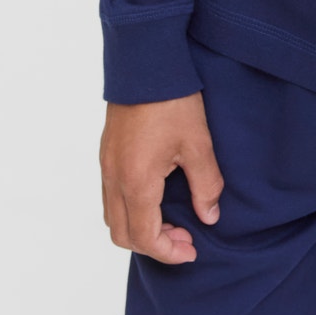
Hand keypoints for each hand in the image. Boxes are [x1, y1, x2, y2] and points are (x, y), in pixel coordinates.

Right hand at [99, 92, 222, 263]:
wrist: (145, 62)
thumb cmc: (172, 101)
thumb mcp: (198, 144)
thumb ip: (205, 186)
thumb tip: (209, 217)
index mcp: (136, 182)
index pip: (145, 237)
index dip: (169, 253)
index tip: (192, 250)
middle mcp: (113, 179)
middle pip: (122, 234)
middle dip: (153, 245)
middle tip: (185, 237)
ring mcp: (106, 165)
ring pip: (113, 216)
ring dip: (139, 227)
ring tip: (171, 219)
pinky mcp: (106, 153)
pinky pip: (110, 196)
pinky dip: (130, 209)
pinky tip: (155, 196)